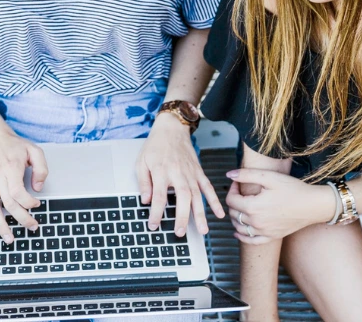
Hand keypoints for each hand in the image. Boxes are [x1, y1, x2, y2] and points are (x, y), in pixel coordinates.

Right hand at [0, 131, 48, 242]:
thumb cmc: (13, 145)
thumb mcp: (34, 150)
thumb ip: (41, 169)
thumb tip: (38, 188)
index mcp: (10, 169)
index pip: (18, 193)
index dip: (29, 202)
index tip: (37, 204)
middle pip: (7, 204)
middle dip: (21, 218)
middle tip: (32, 226)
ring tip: (8, 239)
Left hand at [136, 113, 225, 236]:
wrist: (171, 129)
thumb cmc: (155, 146)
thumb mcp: (141, 162)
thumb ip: (143, 182)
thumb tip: (145, 200)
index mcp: (161, 171)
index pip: (158, 197)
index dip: (156, 213)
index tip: (154, 225)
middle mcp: (178, 173)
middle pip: (182, 198)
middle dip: (182, 217)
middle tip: (180, 232)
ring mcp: (191, 173)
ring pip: (197, 196)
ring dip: (201, 214)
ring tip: (203, 230)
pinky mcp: (199, 172)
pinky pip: (208, 188)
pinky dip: (215, 201)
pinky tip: (220, 214)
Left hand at [225, 168, 338, 244]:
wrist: (313, 205)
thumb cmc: (293, 189)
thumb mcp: (269, 177)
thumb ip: (246, 175)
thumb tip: (229, 174)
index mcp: (253, 207)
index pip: (230, 200)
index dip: (232, 190)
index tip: (237, 184)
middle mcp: (256, 222)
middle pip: (233, 214)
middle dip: (233, 202)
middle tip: (240, 193)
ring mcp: (264, 232)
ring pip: (239, 227)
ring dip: (235, 217)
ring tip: (240, 207)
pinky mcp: (271, 237)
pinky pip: (251, 241)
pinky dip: (242, 236)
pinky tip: (238, 232)